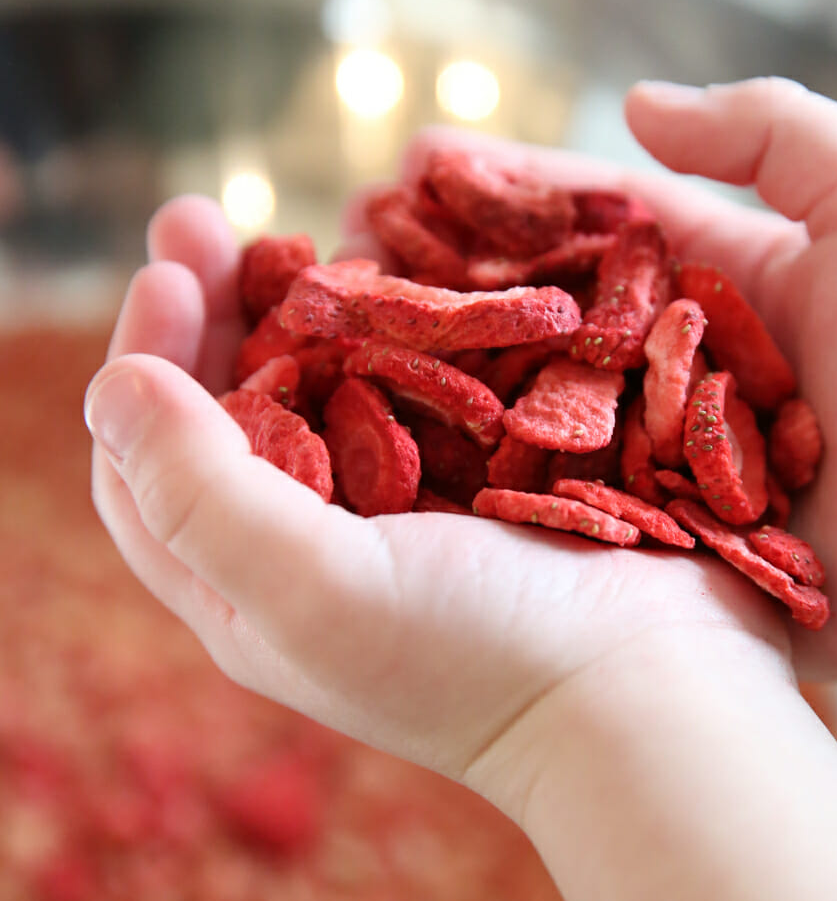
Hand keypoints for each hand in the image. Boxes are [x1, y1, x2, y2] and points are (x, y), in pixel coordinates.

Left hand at [86, 188, 791, 811]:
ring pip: (324, 384)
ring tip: (304, 231)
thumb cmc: (482, 654)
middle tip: (203, 217)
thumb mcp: (317, 592)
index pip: (150, 468)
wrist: (657, 682)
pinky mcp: (481, 468)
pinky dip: (396, 321)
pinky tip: (401, 271)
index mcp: (253, 587)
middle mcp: (318, 539)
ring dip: (300, 305)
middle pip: (230, 410)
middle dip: (211, 310)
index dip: (145, 362)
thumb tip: (115, 380)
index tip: (172, 270)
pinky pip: (416, 380)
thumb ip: (200, 492)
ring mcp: (405, 501)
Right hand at [390, 78, 836, 690]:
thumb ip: (769, 131)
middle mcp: (664, 366)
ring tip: (340, 349)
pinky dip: (484, 486)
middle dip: (441, 281)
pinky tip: (398, 466)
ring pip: (528, 409)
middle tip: (340, 254)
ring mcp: (653, 454)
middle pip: (536, 313)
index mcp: (709, 283)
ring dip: (439, 382)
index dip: (501, 193)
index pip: (583, 225)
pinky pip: (556, 505)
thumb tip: (633, 104)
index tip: (411, 167)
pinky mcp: (656, 540)